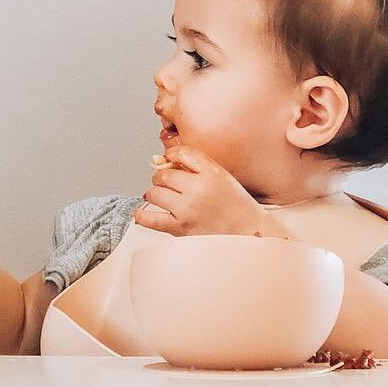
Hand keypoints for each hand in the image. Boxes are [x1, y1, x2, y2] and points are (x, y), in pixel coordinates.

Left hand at [135, 145, 272, 237]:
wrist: (248, 233)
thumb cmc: (236, 205)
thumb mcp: (223, 177)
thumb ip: (199, 165)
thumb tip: (167, 160)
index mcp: (211, 174)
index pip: (182, 153)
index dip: (172, 155)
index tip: (170, 158)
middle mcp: (197, 190)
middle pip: (164, 175)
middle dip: (161, 176)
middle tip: (164, 181)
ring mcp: (187, 210)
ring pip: (155, 194)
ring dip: (154, 193)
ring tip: (159, 196)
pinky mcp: (180, 229)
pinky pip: (151, 220)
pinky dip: (142, 216)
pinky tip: (140, 213)